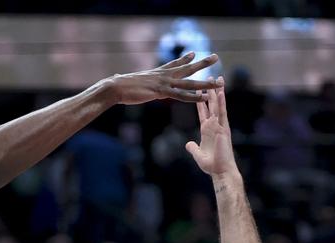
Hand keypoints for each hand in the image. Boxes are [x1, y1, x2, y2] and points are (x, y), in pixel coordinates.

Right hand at [104, 52, 219, 105]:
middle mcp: (163, 75)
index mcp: (156, 73)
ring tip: (218, 81)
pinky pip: (181, 95)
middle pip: (187, 68)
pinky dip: (193, 96)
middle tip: (215, 57)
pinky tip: (204, 96)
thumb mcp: (124, 80)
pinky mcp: (162, 92)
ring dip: (205, 83)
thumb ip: (124, 78)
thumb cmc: (118, 86)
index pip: (173, 64)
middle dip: (202, 63)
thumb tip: (116, 77)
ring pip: (189, 82)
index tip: (193, 54)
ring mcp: (164, 83)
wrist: (116, 87)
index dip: (184, 59)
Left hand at [186, 78, 238, 178]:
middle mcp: (214, 125)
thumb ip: (193, 148)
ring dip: (217, 91)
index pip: (203, 112)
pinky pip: (222, 113)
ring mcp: (219, 126)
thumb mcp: (198, 154)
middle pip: (212, 104)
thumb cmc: (212, 165)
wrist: (220, 171)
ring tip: (218, 78)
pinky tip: (220, 92)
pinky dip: (221, 102)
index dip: (200, 101)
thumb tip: (188, 144)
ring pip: (218, 105)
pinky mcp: (223, 129)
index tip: (198, 90)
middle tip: (210, 76)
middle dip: (210, 91)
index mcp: (207, 130)